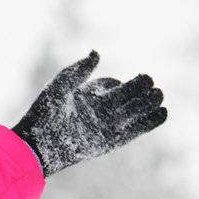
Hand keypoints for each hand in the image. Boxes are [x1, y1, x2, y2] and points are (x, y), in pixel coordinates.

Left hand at [11, 49, 167, 175]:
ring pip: (133, 113)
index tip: (118, 84)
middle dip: (141, 89)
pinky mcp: (110, 142)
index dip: (119, 82)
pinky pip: (134, 132)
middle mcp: (98, 112)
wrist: (36, 146)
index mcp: (86, 97)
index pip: (110, 85)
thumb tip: (96, 52)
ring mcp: (105, 127)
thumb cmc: (42, 115)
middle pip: (127, 97)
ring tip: (159, 95)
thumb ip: (79, 70)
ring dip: (148, 104)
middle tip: (151, 83)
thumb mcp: (59, 86)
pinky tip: (162, 113)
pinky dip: (148, 123)